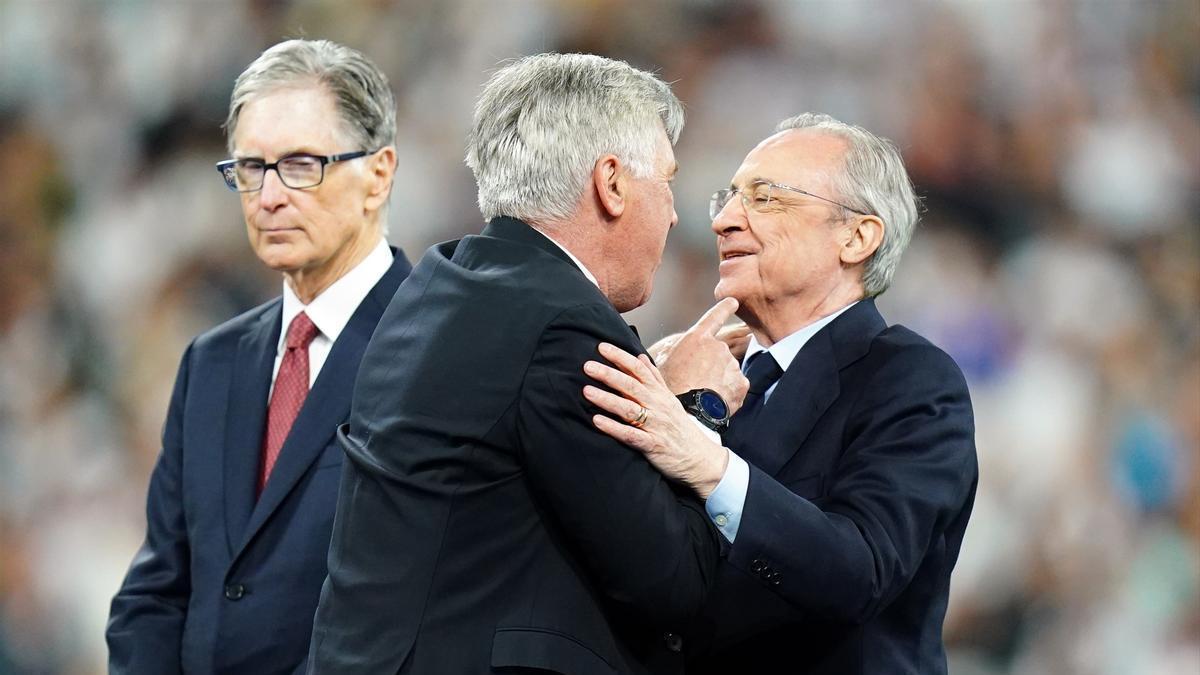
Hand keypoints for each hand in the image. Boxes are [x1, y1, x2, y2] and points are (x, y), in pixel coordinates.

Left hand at [583, 343, 728, 498]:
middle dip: (609, 375)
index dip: (620, 357)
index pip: (639, 369)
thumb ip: (653, 377)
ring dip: (607, 399)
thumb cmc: (680, 428)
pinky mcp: (652, 445)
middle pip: (631, 386)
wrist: (700, 459)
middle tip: (588, 366)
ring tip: (587, 391)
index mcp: (659, 393)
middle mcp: (657, 406)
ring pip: (629, 409)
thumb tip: (640, 356)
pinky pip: (631, 435)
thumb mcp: (669, 399)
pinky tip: (597, 421)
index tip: (601, 347)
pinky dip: (614, 428)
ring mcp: (655, 426)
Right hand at [653, 298, 748, 413]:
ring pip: (728, 370)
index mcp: (697, 339)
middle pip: (719, 353)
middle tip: (697, 381)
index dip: (725, 307)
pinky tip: (714, 400)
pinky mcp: (741, 383)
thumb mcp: (661, 363)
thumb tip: (668, 352)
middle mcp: (718, 348)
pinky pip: (736, 386)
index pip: (715, 317)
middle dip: (712, 365)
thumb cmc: (669, 388)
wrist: (687, 412)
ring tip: (703, 393)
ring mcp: (732, 365)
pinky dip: (728, 393)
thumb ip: (671, 352)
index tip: (733, 301)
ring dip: (719, 379)